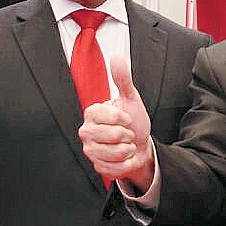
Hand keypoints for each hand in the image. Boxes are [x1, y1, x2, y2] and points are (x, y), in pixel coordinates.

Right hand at [78, 57, 153, 188]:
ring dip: (129, 150)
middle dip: (129, 135)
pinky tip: (125, 158)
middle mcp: (86, 131)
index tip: (126, 118)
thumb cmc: (133, 122)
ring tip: (126, 145)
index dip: (125, 118)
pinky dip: (127, 164)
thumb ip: (123, 79)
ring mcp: (90, 150)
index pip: (112, 116)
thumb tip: (116, 57)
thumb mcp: (130, 99)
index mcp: (92, 113)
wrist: (139, 145)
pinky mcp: (97, 166)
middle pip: (115, 136)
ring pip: (117, 153)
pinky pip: (117, 168)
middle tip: (127, 133)